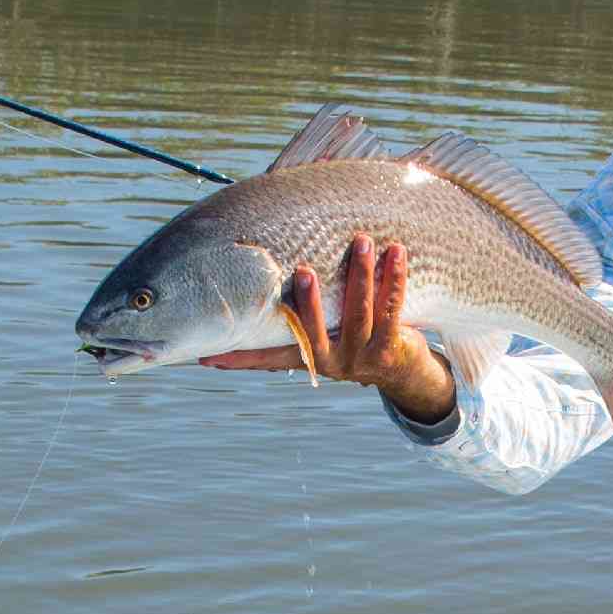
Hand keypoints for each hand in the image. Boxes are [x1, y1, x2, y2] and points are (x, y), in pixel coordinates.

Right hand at [199, 234, 456, 422]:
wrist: (405, 374)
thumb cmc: (356, 339)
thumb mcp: (326, 333)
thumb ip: (298, 315)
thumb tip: (267, 272)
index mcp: (310, 358)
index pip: (267, 358)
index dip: (238, 358)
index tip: (207, 357)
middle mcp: (332, 362)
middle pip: (316, 330)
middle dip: (309, 300)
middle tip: (303, 270)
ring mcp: (362, 356)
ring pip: (359, 312)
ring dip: (360, 273)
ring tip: (361, 239)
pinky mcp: (391, 349)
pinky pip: (392, 308)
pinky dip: (394, 278)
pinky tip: (396, 252)